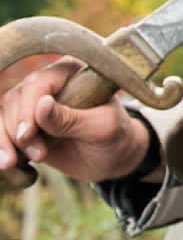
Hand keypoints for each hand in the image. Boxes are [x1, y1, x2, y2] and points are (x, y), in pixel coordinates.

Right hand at [0, 59, 151, 181]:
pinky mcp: (22, 125)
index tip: (28, 135)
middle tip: (40, 155)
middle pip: (13, 101)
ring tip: (12, 164)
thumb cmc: (114, 135)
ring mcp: (31, 104)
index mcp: (71, 72)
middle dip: (19, 132)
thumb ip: (71, 119)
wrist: (112, 157)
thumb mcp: (101, 128)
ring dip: (3, 142)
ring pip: (1, 117)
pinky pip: (0, 134)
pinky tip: (11, 167)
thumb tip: (41, 104)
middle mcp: (47, 83)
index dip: (27, 110)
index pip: (38, 84)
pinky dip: (1, 150)